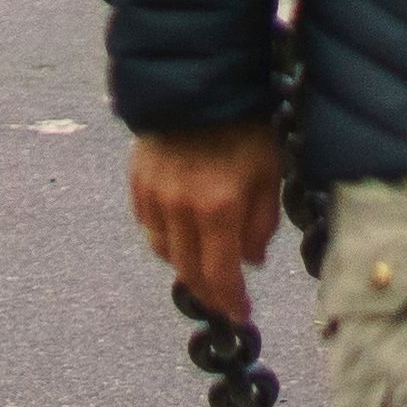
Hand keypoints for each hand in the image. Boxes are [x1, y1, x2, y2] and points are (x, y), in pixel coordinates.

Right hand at [126, 124, 286, 321]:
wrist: (198, 90)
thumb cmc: (245, 131)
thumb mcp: (268, 176)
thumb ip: (260, 225)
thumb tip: (249, 262)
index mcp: (218, 208)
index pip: (220, 274)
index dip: (230, 301)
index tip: (241, 316)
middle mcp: (180, 208)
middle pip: (187, 270)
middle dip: (208, 292)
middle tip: (223, 301)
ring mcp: (154, 196)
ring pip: (164, 251)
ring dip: (185, 264)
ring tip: (204, 265)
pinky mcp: (137, 184)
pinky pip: (149, 226)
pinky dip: (167, 237)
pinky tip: (183, 231)